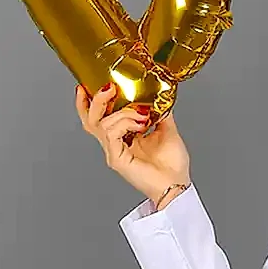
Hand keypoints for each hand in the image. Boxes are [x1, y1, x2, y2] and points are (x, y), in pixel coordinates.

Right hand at [75, 83, 191, 204]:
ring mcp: (113, 152)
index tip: (100, 84)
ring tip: (142, 117)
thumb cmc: (172, 166)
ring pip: (102, 123)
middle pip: (90, 119)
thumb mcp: (167, 129)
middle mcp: (114, 144)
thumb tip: (160, 95)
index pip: (98, 117)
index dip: (92, 101)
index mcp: (122, 137)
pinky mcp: (116, 159)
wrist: (177, 184)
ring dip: (123, 113)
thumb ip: (160, 113)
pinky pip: (111, 133)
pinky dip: (125, 123)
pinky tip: (140, 126)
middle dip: (96, 100)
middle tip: (110, 88)